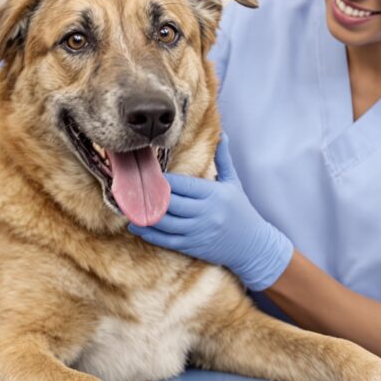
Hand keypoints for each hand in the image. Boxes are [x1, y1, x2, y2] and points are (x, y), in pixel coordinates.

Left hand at [128, 134, 293, 290]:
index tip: (147, 174)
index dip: (161, 180)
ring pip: (164, 222)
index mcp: (214, 194)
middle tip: (130, 189)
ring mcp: (198, 231)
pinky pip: (166, 240)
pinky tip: (137, 226)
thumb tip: (224, 134)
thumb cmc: (242, 211)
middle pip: (169, 202)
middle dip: (148, 196)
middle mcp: (205, 212)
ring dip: (144, 215)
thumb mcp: (234, 183)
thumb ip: (224, 159)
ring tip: (128, 207)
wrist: (253, 246)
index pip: (181, 184)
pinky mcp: (193, 246)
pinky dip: (150, 233)